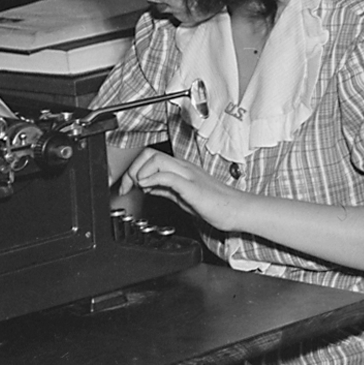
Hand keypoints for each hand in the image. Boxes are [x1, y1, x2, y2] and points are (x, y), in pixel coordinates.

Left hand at [124, 145, 240, 232]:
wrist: (237, 210)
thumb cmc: (217, 205)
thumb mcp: (183, 196)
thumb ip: (165, 189)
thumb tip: (148, 185)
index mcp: (181, 169)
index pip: (150, 157)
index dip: (132, 170)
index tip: (126, 186)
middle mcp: (183, 168)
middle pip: (149, 154)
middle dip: (132, 170)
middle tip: (128, 187)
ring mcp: (188, 175)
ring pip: (155, 160)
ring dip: (139, 173)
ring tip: (139, 188)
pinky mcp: (192, 186)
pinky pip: (167, 176)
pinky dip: (152, 179)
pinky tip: (147, 188)